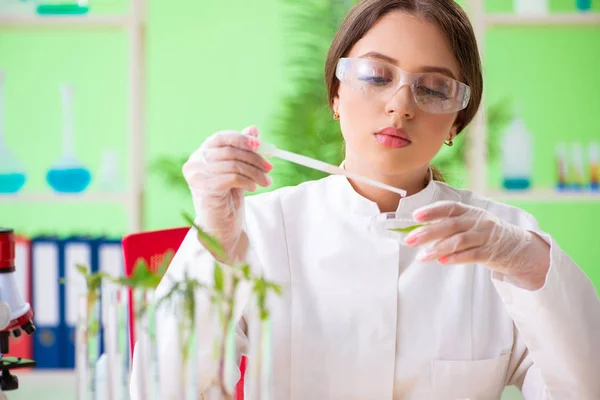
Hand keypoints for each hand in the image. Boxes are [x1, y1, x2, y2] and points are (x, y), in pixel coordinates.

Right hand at [182, 126, 272, 261]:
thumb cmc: (227, 198)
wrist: (221, 227)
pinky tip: (253, 187)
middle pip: (229, 151)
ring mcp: (197, 175)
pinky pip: (232, 178)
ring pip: (233, 165)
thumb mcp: (238, 170)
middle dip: (254, 158)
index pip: (221, 138)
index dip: (242, 139)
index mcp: (201, 154)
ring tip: (266, 181)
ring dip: (255, 172)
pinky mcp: (204, 189)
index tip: (260, 145)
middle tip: (270, 167)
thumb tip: (254, 129)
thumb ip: (243, 150)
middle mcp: (195, 162)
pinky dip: (247, 181)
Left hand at [404, 201, 550, 289]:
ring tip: (422, 257)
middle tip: (410, 240)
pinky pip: (472, 255)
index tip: (415, 216)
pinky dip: (456, 258)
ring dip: (438, 248)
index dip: (432, 211)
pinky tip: (442, 261)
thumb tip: (418, 231)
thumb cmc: (485, 235)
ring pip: (459, 241)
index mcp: (470, 211)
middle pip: (450, 225)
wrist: (519, 247)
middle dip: (428, 232)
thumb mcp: (470, 223)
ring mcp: (485, 236)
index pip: (449, 207)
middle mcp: (477, 221)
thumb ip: (448, 225)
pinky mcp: (491, 253)